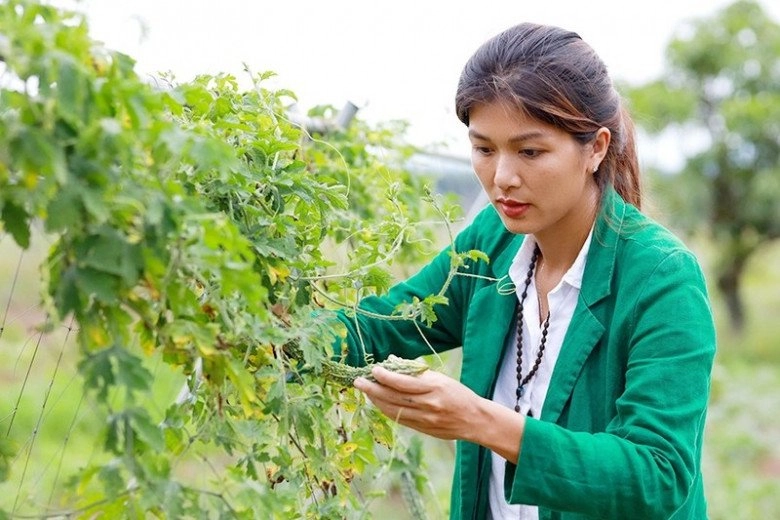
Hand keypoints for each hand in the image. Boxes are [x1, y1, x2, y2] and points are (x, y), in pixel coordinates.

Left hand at [353, 366, 483, 440]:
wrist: (474, 420)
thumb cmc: (458, 394)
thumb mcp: (441, 378)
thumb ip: (417, 371)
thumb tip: (392, 360)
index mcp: (434, 387)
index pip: (404, 382)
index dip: (386, 376)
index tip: (373, 370)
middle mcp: (428, 404)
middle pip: (394, 397)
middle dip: (373, 389)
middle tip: (358, 381)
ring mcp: (425, 419)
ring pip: (393, 409)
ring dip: (376, 400)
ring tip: (365, 390)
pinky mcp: (422, 429)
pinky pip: (399, 418)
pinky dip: (386, 410)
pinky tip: (378, 402)